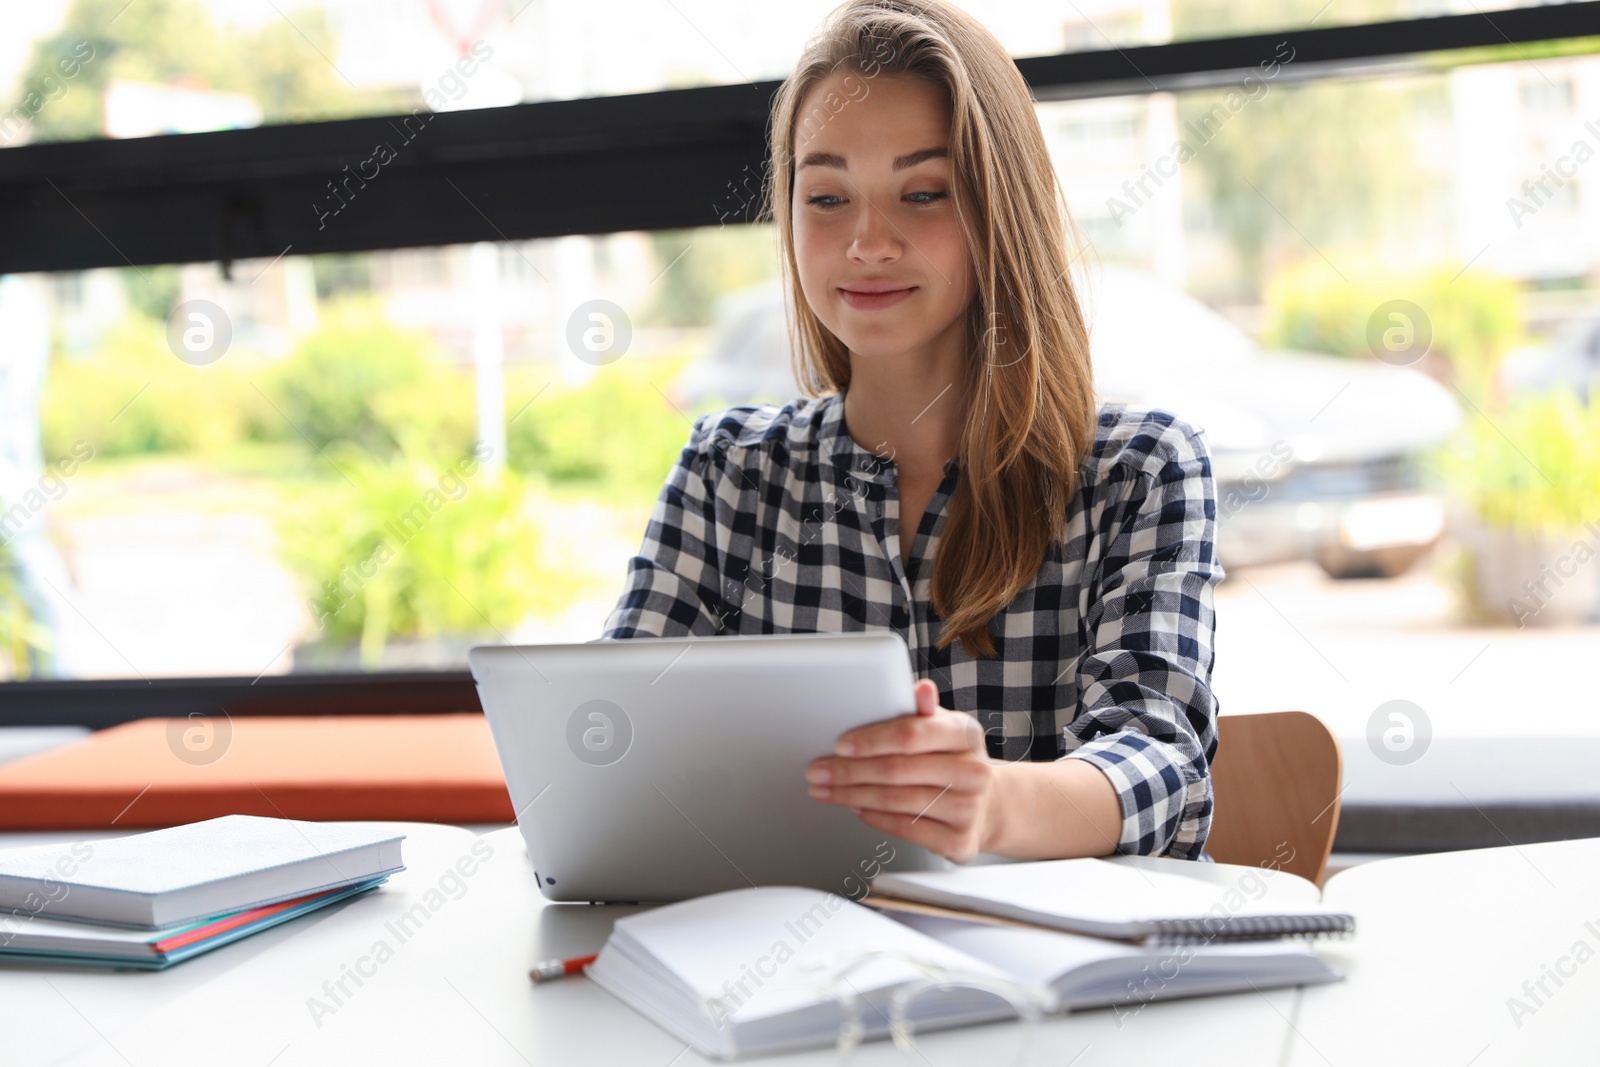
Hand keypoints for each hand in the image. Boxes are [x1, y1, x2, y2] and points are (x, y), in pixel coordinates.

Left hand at [805, 679, 1005, 863]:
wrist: (992, 806)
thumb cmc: (956, 760)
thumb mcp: (944, 729)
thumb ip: (924, 711)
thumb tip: (920, 688)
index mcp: (965, 734)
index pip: (911, 734)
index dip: (871, 740)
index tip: (840, 745)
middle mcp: (972, 772)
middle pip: (897, 770)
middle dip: (849, 771)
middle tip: (818, 771)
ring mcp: (968, 809)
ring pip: (896, 801)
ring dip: (852, 795)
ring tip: (826, 790)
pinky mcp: (959, 841)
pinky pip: (905, 828)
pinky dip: (874, 817)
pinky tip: (855, 807)